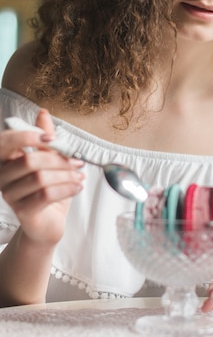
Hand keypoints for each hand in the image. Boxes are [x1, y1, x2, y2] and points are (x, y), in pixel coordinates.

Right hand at [0, 109, 83, 246]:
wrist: (48, 223)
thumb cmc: (47, 190)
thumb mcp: (48, 160)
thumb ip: (45, 137)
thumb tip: (42, 113)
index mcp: (5, 160)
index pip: (7, 141)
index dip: (30, 136)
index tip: (52, 138)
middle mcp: (2, 177)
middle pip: (30, 161)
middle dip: (58, 159)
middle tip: (77, 161)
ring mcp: (10, 196)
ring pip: (40, 178)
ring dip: (66, 174)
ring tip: (80, 176)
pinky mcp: (23, 212)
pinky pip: (46, 195)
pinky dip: (67, 188)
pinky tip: (78, 187)